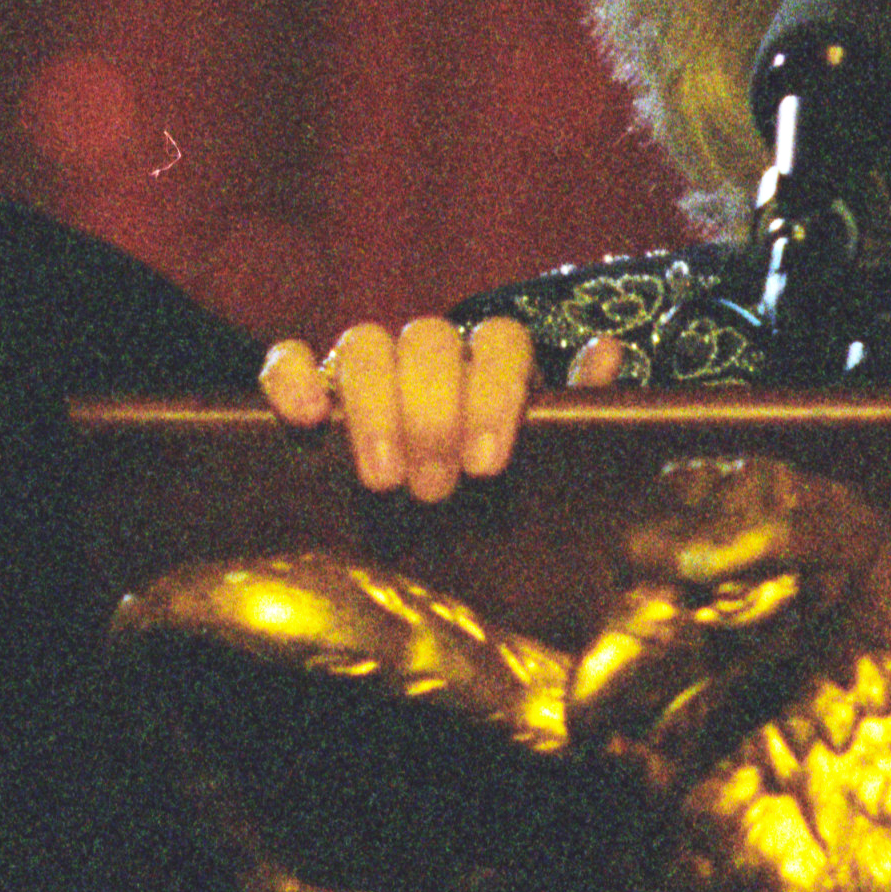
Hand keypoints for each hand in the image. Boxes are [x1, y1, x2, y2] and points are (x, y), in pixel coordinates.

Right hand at [255, 314, 622, 500]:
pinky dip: (292, 377)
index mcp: (491, 366)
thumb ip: (578, 411)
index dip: (492, 392)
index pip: (497, 338)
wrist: (429, 553)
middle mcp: (429, 357)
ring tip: (382, 478)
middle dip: (431, 414)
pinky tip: (306, 417)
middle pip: (428, 339)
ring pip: (364, 343)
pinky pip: (287, 357)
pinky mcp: (306, 387)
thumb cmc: (494, 506)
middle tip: (434, 486)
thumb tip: (604, 352)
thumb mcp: (548, 467)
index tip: (486, 463)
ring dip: (373, 406)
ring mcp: (366, 369)